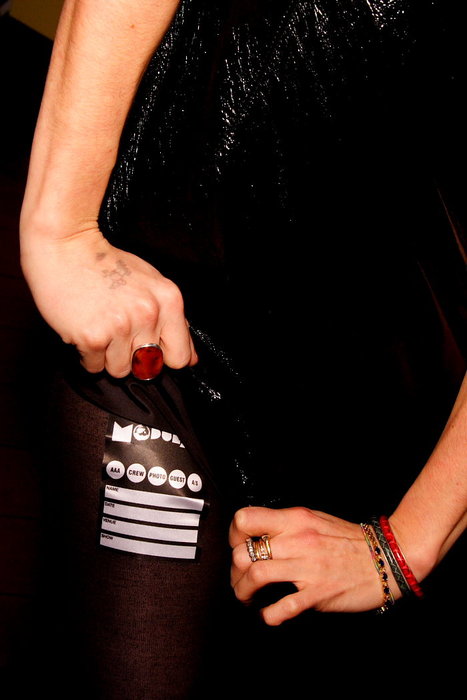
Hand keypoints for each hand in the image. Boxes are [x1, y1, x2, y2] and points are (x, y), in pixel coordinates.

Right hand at [21, 227, 196, 376]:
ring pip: (120, 370)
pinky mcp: (93, 337)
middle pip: (148, 368)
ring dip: (107, 356)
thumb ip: (174, 321)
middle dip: (133, 357)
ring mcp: (121, 326)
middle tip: (118, 331)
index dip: (163, 356)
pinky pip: (94, 367)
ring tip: (100, 327)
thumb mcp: (152, 284)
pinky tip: (85, 329)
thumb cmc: (107, 265)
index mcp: (169, 301)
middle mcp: (149, 314)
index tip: (150, 347)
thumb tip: (190, 357)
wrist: (67, 248)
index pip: (180, 357)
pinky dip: (86, 354)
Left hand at [230, 506, 398, 624]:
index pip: (246, 518)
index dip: (233, 535)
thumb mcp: (315, 520)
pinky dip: (269, 614)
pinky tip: (269, 614)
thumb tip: (259, 534)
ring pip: (255, 575)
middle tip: (240, 580)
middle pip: (243, 552)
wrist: (388, 556)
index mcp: (295, 519)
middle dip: (234, 571)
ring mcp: (307, 566)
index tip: (238, 547)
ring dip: (243, 592)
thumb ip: (287, 524)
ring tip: (248, 598)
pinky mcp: (318, 593)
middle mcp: (297, 539)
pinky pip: (282, 606)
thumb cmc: (350, 540)